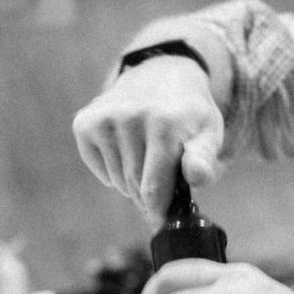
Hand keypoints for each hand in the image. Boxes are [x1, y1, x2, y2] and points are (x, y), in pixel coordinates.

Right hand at [71, 57, 224, 227]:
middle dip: (150, 196)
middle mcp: (130, 117)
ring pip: (117, 180)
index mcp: (164, 123)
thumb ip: (204, 159)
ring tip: (147, 160)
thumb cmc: (188, 115)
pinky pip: (99, 169)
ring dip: (132, 183)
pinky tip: (127, 150)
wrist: (160, 74)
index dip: (160, 211)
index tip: (164, 219)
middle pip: (135, 186)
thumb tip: (197, 177)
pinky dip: (112, 171)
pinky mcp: (85, 122)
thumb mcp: (208, 133)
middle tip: (163, 187)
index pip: (154, 188)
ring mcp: (104, 118)